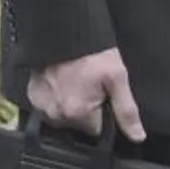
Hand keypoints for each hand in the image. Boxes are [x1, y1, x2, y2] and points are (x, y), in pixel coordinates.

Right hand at [27, 47, 144, 142]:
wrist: (65, 32)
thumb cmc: (94, 53)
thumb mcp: (117, 78)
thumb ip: (126, 110)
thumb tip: (137, 136)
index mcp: (78, 113)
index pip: (97, 130)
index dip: (105, 114)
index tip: (106, 97)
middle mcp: (56, 115)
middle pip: (80, 124)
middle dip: (88, 109)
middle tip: (92, 85)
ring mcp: (41, 107)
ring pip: (64, 116)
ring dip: (72, 105)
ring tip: (78, 81)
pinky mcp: (32, 97)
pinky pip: (49, 107)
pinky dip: (58, 98)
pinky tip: (64, 82)